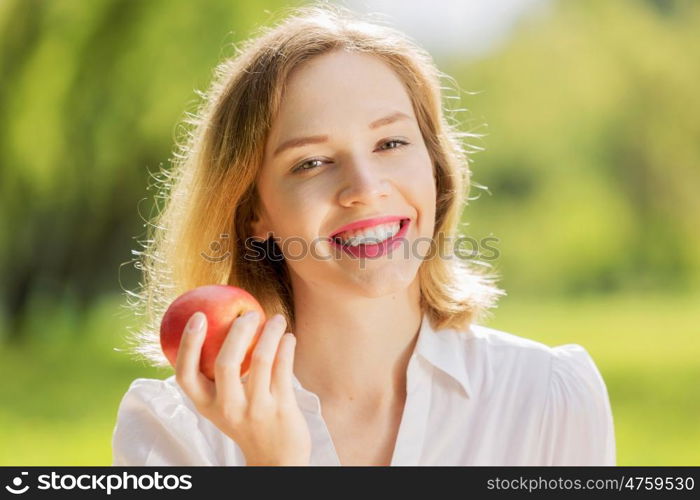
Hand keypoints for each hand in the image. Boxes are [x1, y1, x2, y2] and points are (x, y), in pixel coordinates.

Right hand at [175, 310, 311, 465]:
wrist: (275, 460)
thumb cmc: (247, 421)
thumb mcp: (224, 405)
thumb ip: (218, 377)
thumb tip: (218, 326)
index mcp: (207, 405)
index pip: (185, 374)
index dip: (189, 343)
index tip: (198, 316)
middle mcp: (228, 408)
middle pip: (225, 362)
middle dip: (238, 330)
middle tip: (249, 314)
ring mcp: (256, 409)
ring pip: (260, 360)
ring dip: (270, 332)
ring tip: (277, 319)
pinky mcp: (281, 408)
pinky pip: (283, 368)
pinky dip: (286, 347)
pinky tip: (288, 337)